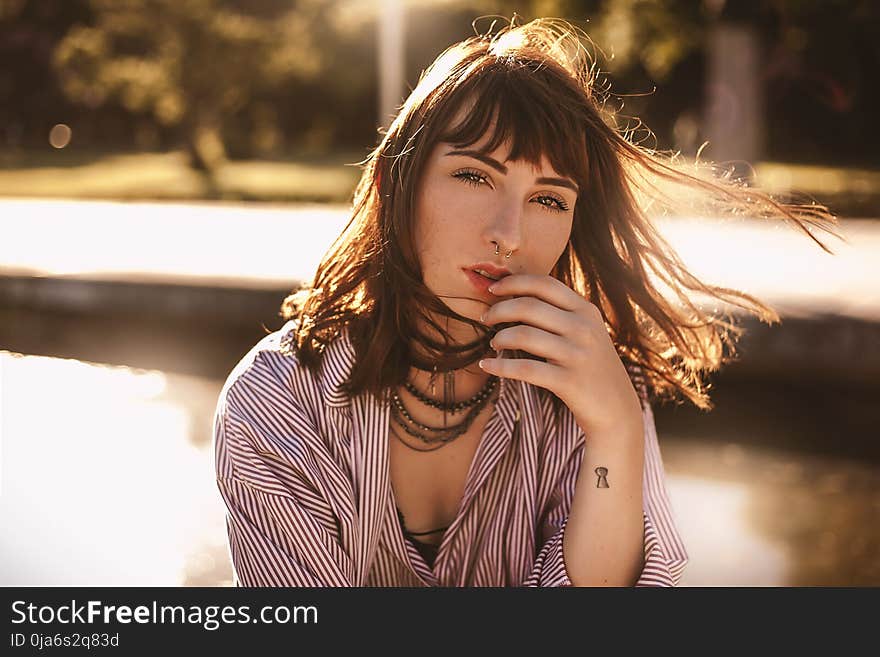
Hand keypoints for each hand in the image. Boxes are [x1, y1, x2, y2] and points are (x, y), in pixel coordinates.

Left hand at [478, 274, 642, 437]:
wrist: (617, 409)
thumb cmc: (592, 367)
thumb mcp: (587, 332)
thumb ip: (561, 314)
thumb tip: (516, 298)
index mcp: (586, 311)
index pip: (545, 284)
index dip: (514, 282)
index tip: (494, 289)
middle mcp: (584, 328)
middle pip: (528, 306)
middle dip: (499, 310)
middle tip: (485, 318)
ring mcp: (577, 354)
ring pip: (524, 335)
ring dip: (499, 337)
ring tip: (493, 343)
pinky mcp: (569, 381)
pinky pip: (524, 368)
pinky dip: (500, 366)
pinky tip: (486, 365)